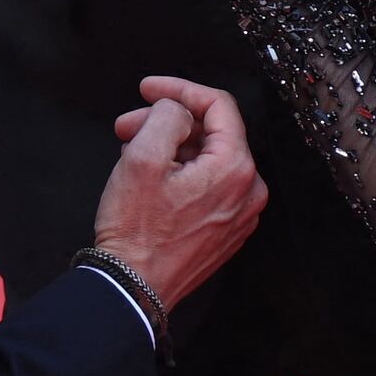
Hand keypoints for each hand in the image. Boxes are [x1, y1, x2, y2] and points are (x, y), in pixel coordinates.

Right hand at [87, 75, 265, 306]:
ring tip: (131, 153)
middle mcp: (247, 191)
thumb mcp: (143, 157)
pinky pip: (207, 185)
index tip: (149, 89)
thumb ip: (166, 116)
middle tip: (128, 126)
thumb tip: (176, 110)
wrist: (133, 286)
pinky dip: (180, 172)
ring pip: (207, 159)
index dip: (179, 89)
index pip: (218, 106)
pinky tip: (149, 178)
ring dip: (169, 147)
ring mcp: (239, 213)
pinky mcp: (225, 229)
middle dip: (166, 122)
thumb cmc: (136, 232)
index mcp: (235, 169)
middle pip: (211, 133)